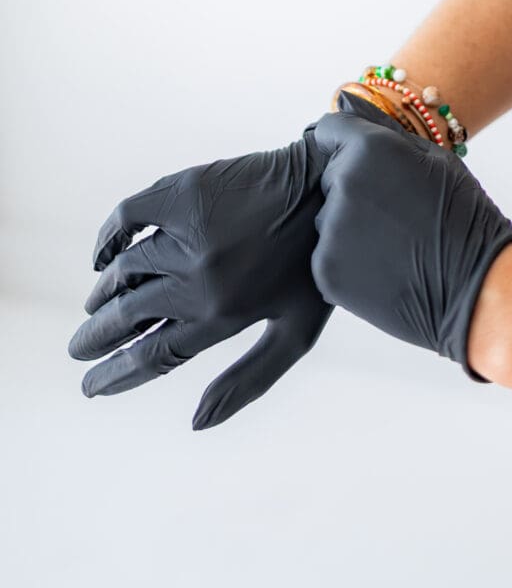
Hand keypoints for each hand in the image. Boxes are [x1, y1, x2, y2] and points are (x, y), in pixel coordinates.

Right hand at [68, 119, 332, 429]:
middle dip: (96, 341)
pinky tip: (103, 255)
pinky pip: (126, 216)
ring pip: (124, 273)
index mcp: (224, 315)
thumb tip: (196, 422)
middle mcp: (199, 277)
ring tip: (93, 308)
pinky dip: (107, 238)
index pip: (153, 356)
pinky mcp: (184, 192)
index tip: (90, 387)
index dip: (115, 377)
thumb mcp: (297, 334)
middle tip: (78, 350)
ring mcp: (188, 232)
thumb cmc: (318, 267)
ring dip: (102, 296)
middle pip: (127, 318)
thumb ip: (248, 380)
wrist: (332, 189)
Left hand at [311, 90, 511, 379]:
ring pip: (329, 217)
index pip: (330, 129)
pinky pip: (328, 253)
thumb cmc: (464, 218)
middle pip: (330, 175)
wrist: (478, 288)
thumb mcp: (435, 159)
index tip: (365, 160)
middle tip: (395, 211)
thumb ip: (385, 131)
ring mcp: (330, 229)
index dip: (347, 142)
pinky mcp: (325, 270)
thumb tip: (349, 101)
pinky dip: (349, 260)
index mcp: (368, 148)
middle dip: (353, 186)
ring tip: (394, 242)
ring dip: (350, 224)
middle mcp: (342, 183)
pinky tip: (386, 266)